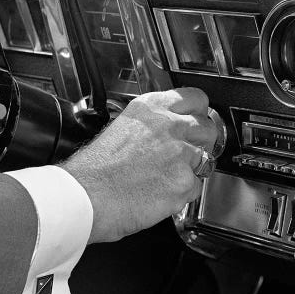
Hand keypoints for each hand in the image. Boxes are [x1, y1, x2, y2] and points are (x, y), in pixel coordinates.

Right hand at [60, 88, 217, 243]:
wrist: (87, 196)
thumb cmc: (95, 169)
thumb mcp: (121, 126)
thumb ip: (150, 123)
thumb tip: (165, 129)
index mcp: (152, 107)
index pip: (195, 97)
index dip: (198, 112)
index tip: (196, 119)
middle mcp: (169, 125)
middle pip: (207, 127)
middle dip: (201, 141)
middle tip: (188, 151)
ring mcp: (180, 153)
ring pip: (206, 157)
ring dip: (193, 168)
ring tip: (169, 176)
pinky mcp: (184, 181)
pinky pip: (196, 186)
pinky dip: (183, 193)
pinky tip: (163, 192)